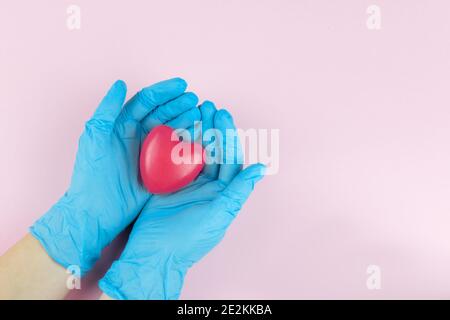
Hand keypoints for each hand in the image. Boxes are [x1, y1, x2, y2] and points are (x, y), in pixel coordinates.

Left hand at [30, 78, 200, 274]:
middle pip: (162, 113)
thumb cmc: (91, 176)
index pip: (146, 102)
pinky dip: (187, 143)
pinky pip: (175, 152)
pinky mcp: (158, 169)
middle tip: (195, 99)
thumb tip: (119, 83)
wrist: (96, 212)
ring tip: (200, 113)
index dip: (164, 91)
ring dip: (185, 120)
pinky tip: (198, 137)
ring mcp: (149, 153)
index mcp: (121, 126)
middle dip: (179, 104)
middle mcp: (136, 136)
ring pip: (171, 130)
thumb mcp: (94, 139)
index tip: (182, 85)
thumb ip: (107, 110)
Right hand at [99, 102, 265, 298]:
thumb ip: (238, 191)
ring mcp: (187, 183)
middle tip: (207, 105)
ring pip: (194, 152)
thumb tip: (260, 168)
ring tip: (193, 110)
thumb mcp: (218, 215)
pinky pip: (174, 159)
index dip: (227, 136)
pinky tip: (174, 128)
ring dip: (195, 132)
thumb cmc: (189, 240)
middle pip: (212, 151)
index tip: (223, 115)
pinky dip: (175, 143)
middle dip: (212, 128)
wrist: (154, 254)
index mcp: (223, 193)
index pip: (229, 159)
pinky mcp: (168, 183)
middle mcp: (208, 186)